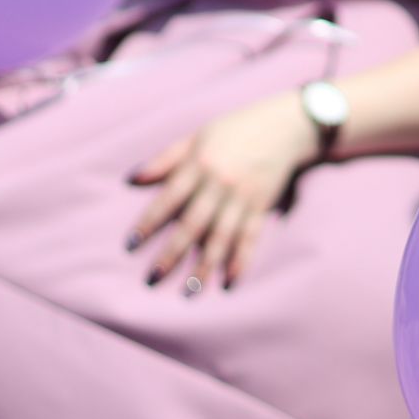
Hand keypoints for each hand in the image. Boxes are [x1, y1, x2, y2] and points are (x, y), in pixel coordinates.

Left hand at [128, 96, 319, 290]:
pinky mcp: (262, 205)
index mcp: (199, 164)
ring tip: (188, 292)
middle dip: (172, 254)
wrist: (287, 125)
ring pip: (221, 236)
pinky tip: (228, 282)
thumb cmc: (235, 129)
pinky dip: (240, 260)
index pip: (169, 199)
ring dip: (204, 266)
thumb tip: (130, 180)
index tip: (131, 246)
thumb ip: (164, 160)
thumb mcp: (197, 137)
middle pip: (193, 224)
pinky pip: (250, 236)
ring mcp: (243, 196)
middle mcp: (220, 183)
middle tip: (152, 279)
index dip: (149, 223)